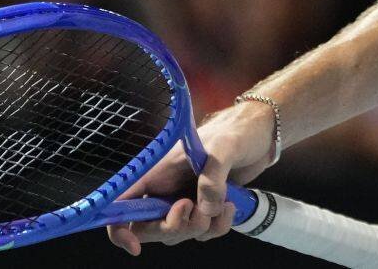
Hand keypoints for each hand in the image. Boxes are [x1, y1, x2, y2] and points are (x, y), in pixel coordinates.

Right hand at [106, 99, 278, 254]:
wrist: (258, 136)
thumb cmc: (233, 133)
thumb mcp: (223, 147)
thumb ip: (212, 177)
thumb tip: (205, 209)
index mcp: (155, 173)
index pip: (121, 203)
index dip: (119, 229)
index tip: (136, 245)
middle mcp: (164, 191)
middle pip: (149, 229)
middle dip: (173, 228)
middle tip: (195, 210)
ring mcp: (184, 202)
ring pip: (178, 235)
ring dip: (200, 228)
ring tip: (222, 204)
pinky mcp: (204, 209)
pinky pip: (202, 233)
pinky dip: (217, 228)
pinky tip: (230, 208)